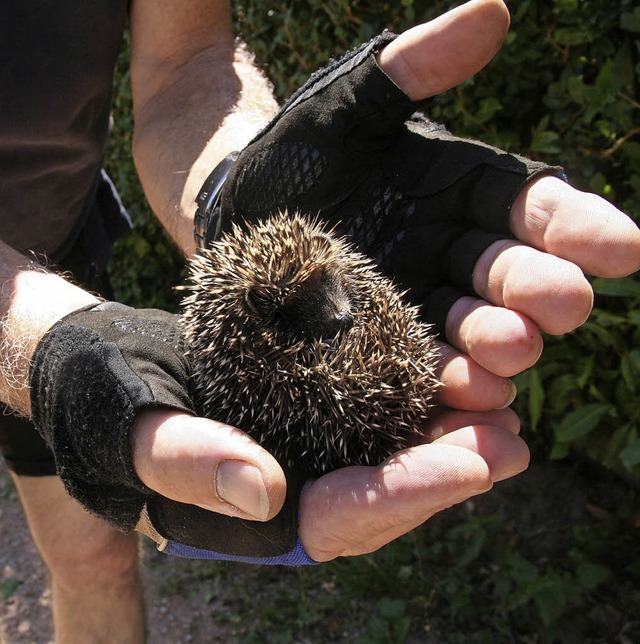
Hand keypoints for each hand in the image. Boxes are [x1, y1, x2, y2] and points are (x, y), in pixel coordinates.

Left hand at [206, 0, 639, 411]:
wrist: (238, 208)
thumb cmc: (297, 152)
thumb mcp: (347, 104)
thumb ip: (413, 69)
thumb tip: (493, 15)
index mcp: (461, 191)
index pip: (531, 207)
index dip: (576, 226)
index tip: (621, 249)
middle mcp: (451, 251)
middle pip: (507, 274)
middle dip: (537, 291)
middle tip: (561, 306)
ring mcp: (417, 302)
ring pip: (471, 327)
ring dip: (496, 344)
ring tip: (509, 352)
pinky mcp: (382, 342)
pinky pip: (420, 364)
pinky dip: (444, 379)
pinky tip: (464, 392)